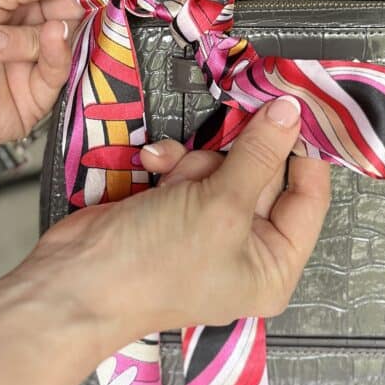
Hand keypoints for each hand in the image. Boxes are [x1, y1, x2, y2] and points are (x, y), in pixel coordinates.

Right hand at [28, 97, 330, 349]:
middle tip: (238, 115)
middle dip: (239, 152)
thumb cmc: (155, 264)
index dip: (306, 151)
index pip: (310, 198)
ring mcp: (208, 227)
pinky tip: (154, 164)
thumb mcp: (220, 206)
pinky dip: (174, 163)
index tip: (301, 104)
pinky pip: (191, 170)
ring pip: (225, 165)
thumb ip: (260, 154)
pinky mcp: (175, 208)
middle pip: (265, 175)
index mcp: (273, 266)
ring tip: (176, 173)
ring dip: (199, 160)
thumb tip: (292, 113)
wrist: (75, 280)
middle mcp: (247, 249)